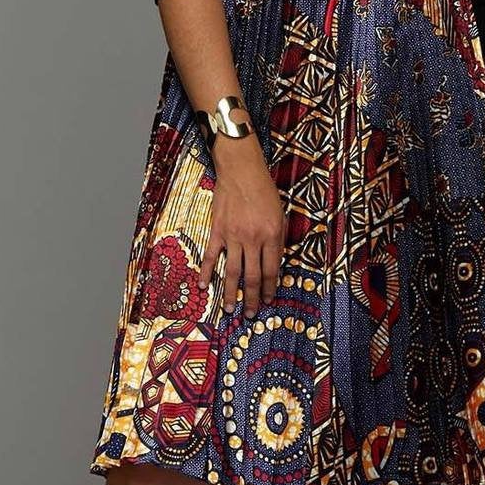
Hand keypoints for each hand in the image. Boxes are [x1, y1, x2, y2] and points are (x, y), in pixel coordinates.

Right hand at [197, 132, 286, 318]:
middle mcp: (253, 238)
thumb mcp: (280, 214)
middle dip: (251, 298)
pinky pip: (211, 256)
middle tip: (250, 313)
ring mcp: (233, 236)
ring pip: (232, 271)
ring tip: (230, 309)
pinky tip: (204, 286)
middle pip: (252, 276)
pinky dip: (207, 272)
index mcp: (272, 235)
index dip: (269, 288)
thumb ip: (277, 239)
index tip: (267, 300)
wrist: (241, 170)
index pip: (271, 270)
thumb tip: (274, 263)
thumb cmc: (263, 190)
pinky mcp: (217, 230)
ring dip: (231, 293)